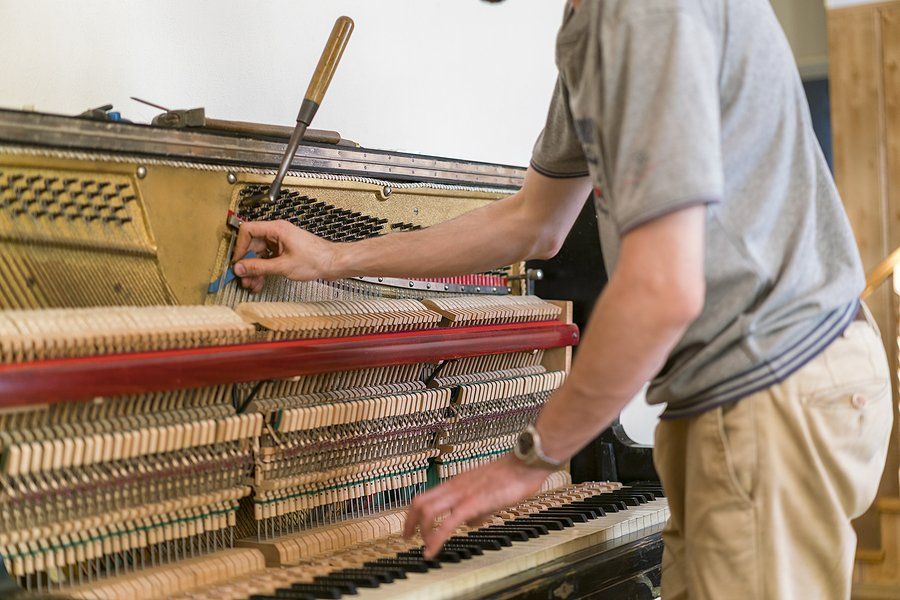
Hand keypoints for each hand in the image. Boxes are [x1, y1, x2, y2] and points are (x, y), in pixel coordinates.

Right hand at [232, 220, 336, 292]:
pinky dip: (264, 270)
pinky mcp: (285, 251)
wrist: (334, 263)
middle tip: (243, 277)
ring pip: (260, 254)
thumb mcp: (283, 266)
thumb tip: (240, 268)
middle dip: (247, 263)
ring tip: (252, 283)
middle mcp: (278, 233)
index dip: (240, 246)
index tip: (237, 262)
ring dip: (255, 269)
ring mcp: (281, 242)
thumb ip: (259, 267)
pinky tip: (261, 281)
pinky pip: (269, 259)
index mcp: (277, 229)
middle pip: (253, 245)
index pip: (248, 230)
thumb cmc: (316, 259)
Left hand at [403, 454, 550, 558]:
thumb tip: (472, 522)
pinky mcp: (472, 503)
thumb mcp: (490, 494)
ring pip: (428, 511)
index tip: (412, 526)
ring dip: (421, 532)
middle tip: (407, 538)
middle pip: (419, 502)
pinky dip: (436, 539)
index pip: (427, 496)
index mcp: (457, 482)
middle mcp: (455, 486)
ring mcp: (462, 493)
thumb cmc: (513, 476)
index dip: (415, 512)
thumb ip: (479, 507)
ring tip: (424, 548)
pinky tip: (432, 551)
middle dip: (409, 522)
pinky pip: (447, 523)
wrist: (525, 463)